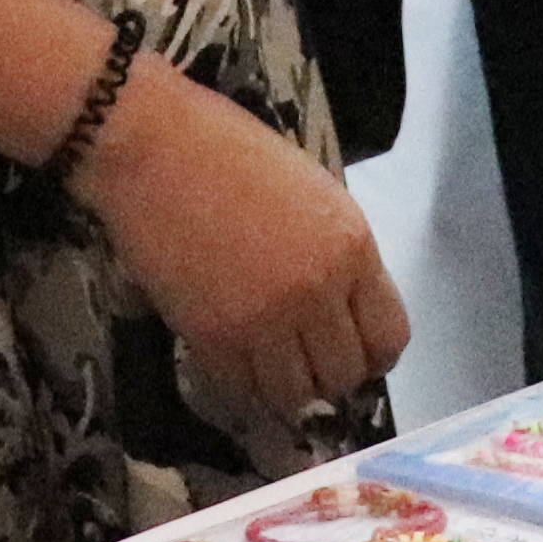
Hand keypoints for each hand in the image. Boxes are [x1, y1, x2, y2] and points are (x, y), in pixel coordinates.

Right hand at [73, 57, 404, 434]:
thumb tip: (342, 309)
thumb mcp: (313, 194)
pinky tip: (233, 369)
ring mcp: (267, 319)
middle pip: (344, 375)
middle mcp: (319, 290)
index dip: (372, 357)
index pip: (389, 337)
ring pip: (295, 396)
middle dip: (327, 378)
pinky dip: (241, 390)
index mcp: (352, 247)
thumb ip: (336, 253)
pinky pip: (241, 392)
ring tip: (266, 370)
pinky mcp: (214, 337)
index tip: (352, 355)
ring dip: (284, 391)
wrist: (152, 145)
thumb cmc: (230, 151)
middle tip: (303, 364)